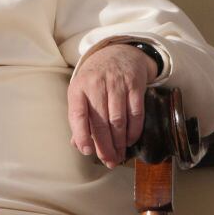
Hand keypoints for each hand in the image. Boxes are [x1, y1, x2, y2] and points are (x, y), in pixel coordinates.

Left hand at [67, 43, 158, 167]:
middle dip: (105, 146)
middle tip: (108, 161)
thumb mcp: (81, 91)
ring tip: (119, 155)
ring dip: (119, 142)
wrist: (118, 53)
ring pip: (118, 120)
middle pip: (101, 122)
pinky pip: (135, 113)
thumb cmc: (95, 79)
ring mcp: (116, 84)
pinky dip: (134, 130)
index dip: (82, 134)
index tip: (87, 151)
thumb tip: (78, 144)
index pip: (78, 114)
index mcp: (78, 88)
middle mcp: (96, 85)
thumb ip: (79, 117)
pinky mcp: (134, 85)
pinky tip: (130, 141)